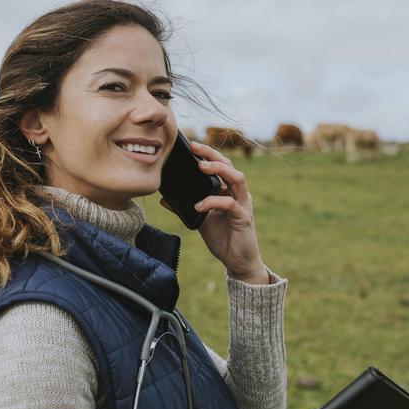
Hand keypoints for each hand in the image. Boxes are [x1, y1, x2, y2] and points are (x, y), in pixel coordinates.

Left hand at [161, 141, 266, 283]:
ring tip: (201, 167)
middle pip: (230, 166)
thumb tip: (164, 199)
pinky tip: (200, 205)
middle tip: (195, 149)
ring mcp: (244, 205)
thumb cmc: (222, 238)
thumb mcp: (200, 220)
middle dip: (212, 155)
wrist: (237, 261)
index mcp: (229, 191)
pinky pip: (231, 204)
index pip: (221, 166)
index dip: (208, 154)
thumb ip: (185, 208)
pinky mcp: (244, 218)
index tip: (191, 146)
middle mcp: (238, 194)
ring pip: (237, 179)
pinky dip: (214, 201)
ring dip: (219, 170)